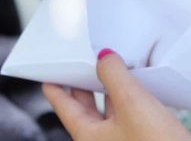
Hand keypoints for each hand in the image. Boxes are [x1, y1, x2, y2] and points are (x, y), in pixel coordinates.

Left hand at [43, 49, 190, 140]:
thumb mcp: (131, 103)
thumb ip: (114, 75)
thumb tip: (104, 57)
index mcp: (88, 136)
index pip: (64, 106)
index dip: (55, 87)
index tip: (47, 74)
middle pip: (85, 108)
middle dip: (84, 84)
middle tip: (78, 63)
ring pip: (109, 110)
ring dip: (110, 88)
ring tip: (110, 66)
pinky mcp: (143, 139)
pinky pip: (129, 114)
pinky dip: (129, 98)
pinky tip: (138, 85)